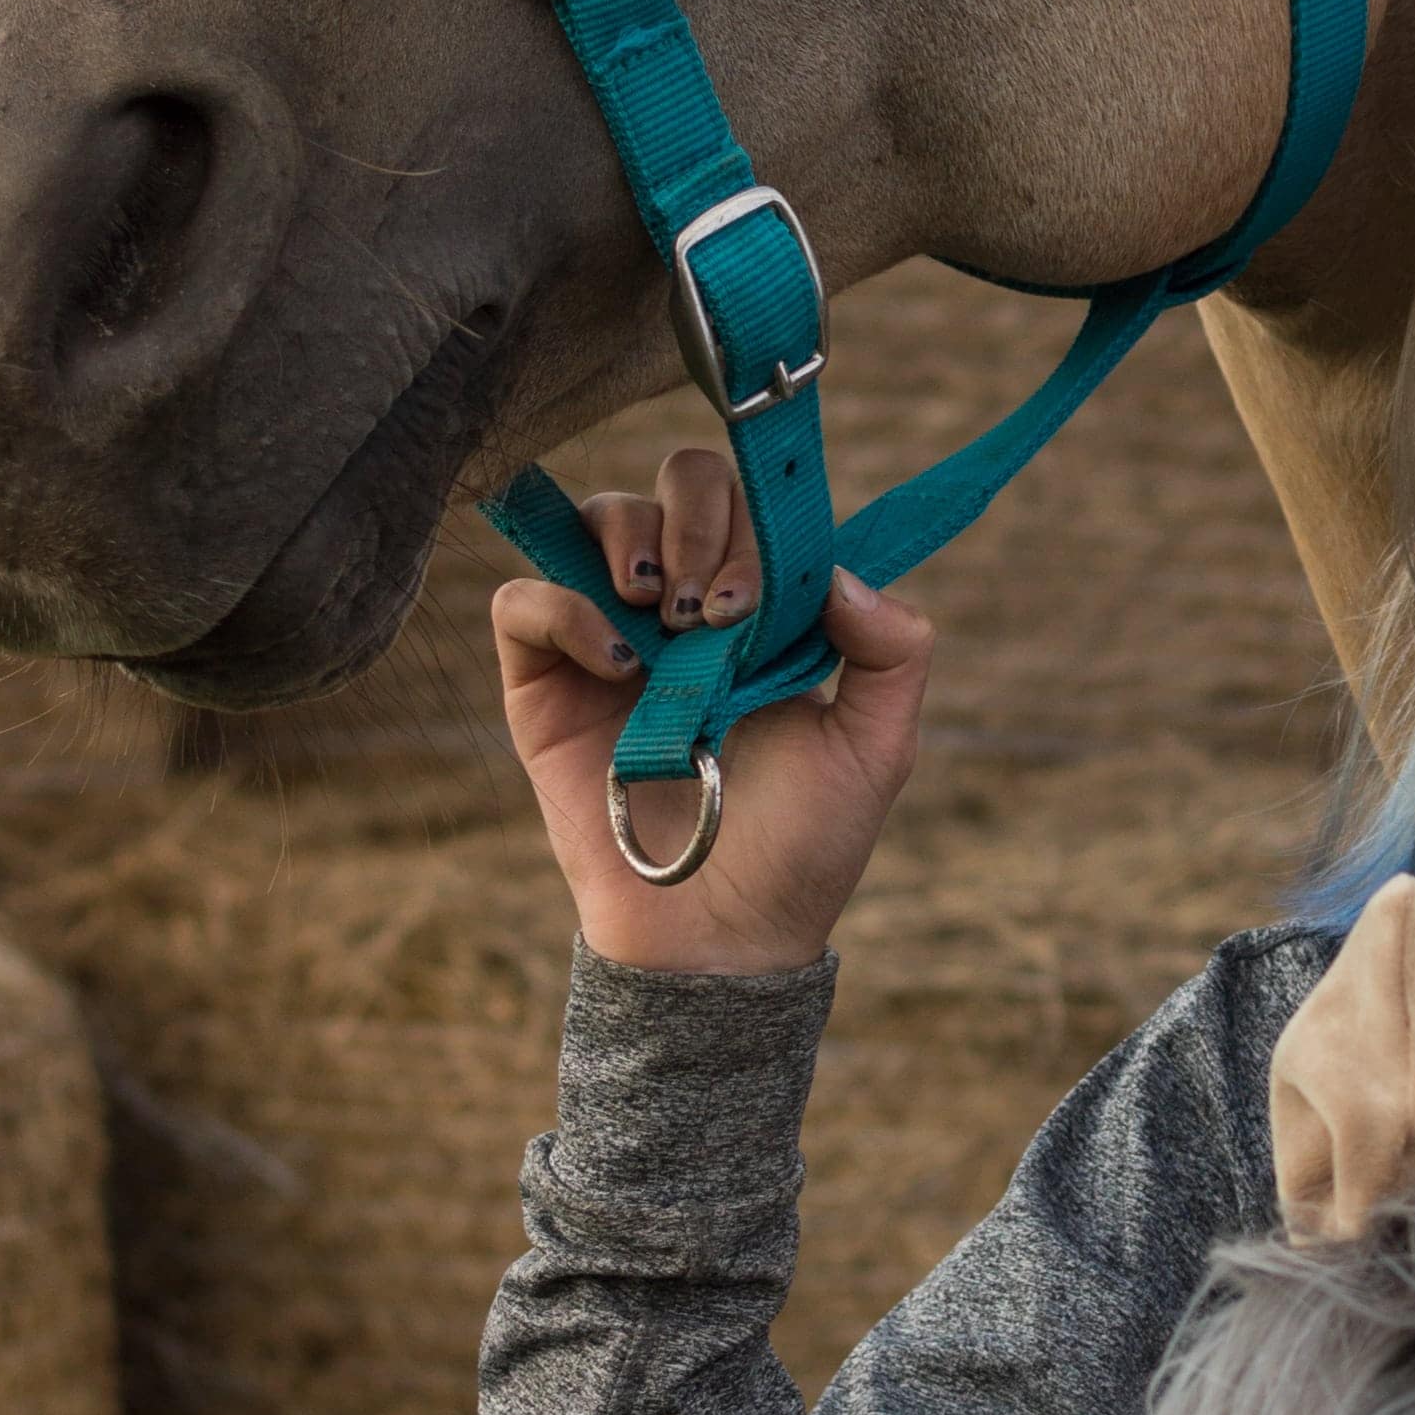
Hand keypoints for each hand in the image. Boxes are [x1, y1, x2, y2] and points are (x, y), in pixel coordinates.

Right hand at [491, 435, 930, 978]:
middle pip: (680, 482)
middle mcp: (687, 607)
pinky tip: (617, 662)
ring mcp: (612, 637)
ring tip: (664, 613)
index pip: (754, 505)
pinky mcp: (544, 683)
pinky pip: (522, 602)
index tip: (756, 603)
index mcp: (765, 610)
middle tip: (712, 612)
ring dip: (634, 540)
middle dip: (700, 522)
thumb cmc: (802, 844)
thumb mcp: (875, 747)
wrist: (720, 931)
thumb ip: (892, 653)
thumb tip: (842, 572)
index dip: (756, 525)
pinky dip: (562, 607)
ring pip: (599, 518)